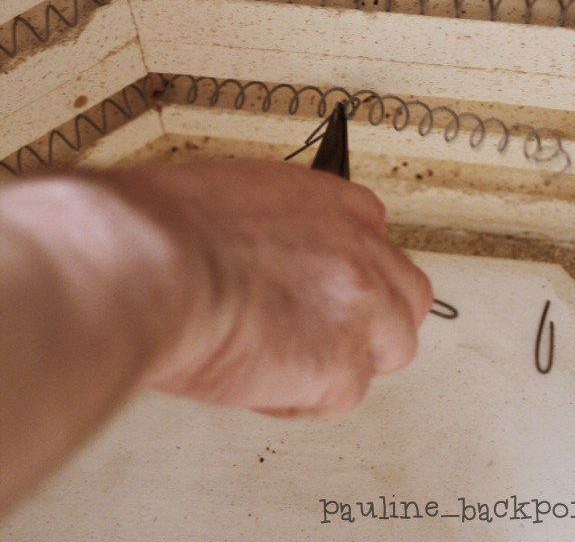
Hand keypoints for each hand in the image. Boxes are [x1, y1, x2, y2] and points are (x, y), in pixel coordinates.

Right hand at [106, 159, 433, 417]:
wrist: (150, 266)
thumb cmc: (166, 229)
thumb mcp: (235, 195)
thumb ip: (277, 225)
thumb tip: (272, 252)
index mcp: (333, 206)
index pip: (378, 240)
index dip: (355, 273)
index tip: (333, 289)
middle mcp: (359, 253)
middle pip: (404, 298)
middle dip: (375, 320)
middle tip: (329, 336)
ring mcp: (359, 309)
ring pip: (391, 348)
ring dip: (347, 362)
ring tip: (292, 364)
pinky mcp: (340, 367)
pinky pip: (339, 397)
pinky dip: (300, 399)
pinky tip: (259, 382)